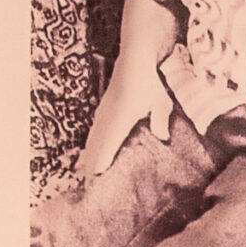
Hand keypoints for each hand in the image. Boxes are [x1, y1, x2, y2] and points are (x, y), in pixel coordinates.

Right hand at [79, 61, 168, 177]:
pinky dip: (90, 144)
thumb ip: (161, 120)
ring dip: (88, 156)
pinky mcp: (103, 109)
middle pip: (96, 145)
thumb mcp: (161, 101)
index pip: (109, 143)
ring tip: (82, 174)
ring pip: (92, 139)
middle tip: (87, 186)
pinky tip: (87, 151)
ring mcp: (103, 113)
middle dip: (91, 165)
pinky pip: (93, 131)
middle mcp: (108, 117)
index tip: (96, 176)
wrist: (134, 60)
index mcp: (122, 118)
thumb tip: (163, 138)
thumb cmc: (150, 82)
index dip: (102, 160)